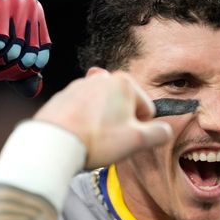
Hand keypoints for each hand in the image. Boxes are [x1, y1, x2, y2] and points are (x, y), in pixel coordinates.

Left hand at [34, 69, 171, 167]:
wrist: (54, 142)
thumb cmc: (97, 139)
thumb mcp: (137, 141)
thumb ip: (158, 134)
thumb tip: (165, 130)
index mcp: (124, 83)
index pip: (146, 108)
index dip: (141, 129)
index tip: (128, 140)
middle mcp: (102, 78)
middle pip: (123, 106)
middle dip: (121, 123)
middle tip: (110, 142)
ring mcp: (80, 85)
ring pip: (103, 107)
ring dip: (103, 122)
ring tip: (94, 140)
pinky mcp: (63, 96)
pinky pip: (83, 110)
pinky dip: (84, 121)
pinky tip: (79, 136)